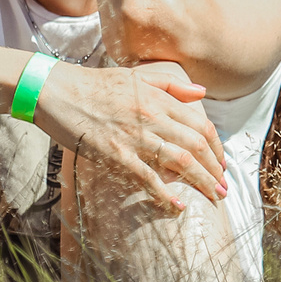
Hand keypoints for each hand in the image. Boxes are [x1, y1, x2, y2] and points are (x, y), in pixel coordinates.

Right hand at [34, 59, 228, 214]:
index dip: (217, 146)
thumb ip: (171, 83)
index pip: (200, 124)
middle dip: (216, 169)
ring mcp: (134, 136)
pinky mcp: (115, 153)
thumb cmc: (93, 84)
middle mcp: (152, 116)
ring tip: (214, 197)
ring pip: (179, 161)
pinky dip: (165, 193)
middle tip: (224, 188)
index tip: (221, 163)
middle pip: (196, 145)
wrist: (56, 90)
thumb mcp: (136, 75)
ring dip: (202, 181)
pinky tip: (178, 206)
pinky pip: (146, 176)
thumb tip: (201, 93)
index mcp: (158, 98)